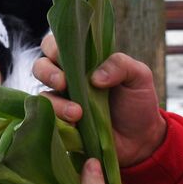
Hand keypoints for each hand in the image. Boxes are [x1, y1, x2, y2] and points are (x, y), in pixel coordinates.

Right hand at [32, 34, 166, 165]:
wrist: (141, 138)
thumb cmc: (137, 101)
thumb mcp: (139, 76)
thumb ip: (120, 65)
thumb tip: (94, 77)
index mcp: (83, 61)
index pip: (56, 44)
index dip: (54, 47)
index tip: (65, 57)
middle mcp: (68, 79)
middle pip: (40, 67)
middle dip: (47, 73)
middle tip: (63, 83)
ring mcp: (63, 102)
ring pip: (43, 96)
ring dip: (56, 103)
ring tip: (77, 113)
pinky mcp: (63, 125)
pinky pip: (48, 121)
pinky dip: (58, 121)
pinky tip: (75, 126)